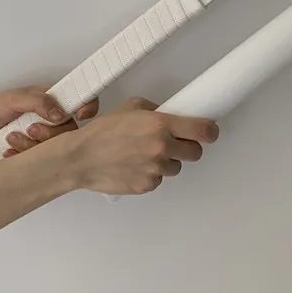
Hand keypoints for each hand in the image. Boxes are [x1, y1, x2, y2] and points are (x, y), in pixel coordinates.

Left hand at [0, 85, 98, 154]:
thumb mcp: (13, 99)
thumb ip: (38, 101)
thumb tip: (59, 111)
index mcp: (53, 100)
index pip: (80, 101)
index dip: (87, 107)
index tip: (81, 113)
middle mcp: (52, 118)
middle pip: (69, 129)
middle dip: (51, 133)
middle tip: (33, 128)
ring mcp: (43, 136)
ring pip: (54, 147)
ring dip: (32, 144)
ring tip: (14, 137)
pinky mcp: (33, 153)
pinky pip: (39, 160)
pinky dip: (22, 155)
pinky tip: (10, 150)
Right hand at [62, 97, 218, 195]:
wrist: (80, 158)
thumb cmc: (104, 130)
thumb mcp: (133, 106)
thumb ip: (158, 110)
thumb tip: (174, 113)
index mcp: (161, 125)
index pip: (202, 131)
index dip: (210, 132)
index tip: (210, 132)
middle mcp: (162, 148)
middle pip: (195, 152)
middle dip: (189, 147)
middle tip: (177, 143)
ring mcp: (155, 169)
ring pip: (177, 167)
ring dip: (169, 161)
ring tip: (148, 154)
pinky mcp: (146, 186)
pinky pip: (159, 179)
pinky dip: (153, 173)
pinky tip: (137, 165)